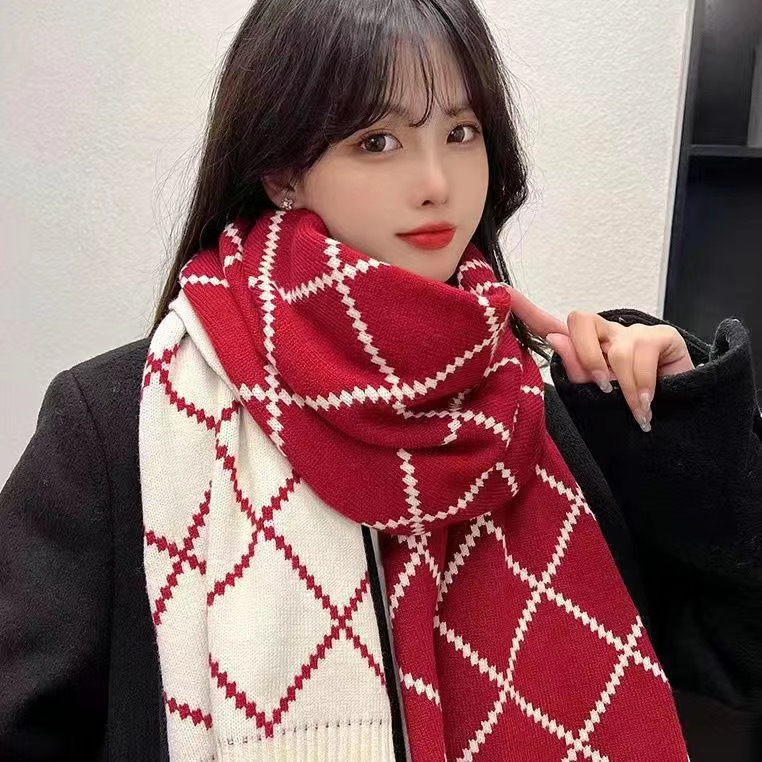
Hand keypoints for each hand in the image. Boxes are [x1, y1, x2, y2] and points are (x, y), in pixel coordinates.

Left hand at [506, 286, 694, 431]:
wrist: (676, 420)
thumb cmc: (627, 408)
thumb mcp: (596, 397)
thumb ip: (576, 371)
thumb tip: (556, 339)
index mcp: (581, 349)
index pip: (549, 326)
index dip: (527, 310)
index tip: (503, 293)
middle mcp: (604, 335)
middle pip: (580, 321)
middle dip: (586, 356)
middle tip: (600, 387)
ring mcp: (632, 333)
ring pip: (615, 347)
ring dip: (622, 385)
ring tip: (632, 409)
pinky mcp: (661, 336)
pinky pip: (642, 352)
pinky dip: (641, 384)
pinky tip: (645, 404)